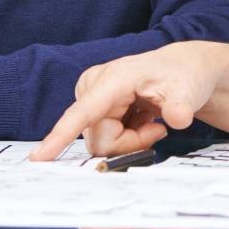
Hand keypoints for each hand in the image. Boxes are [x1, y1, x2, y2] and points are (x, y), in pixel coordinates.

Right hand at [32, 40, 228, 159]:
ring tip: (151, 120)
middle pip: (99, 141)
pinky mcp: (94, 110)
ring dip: (131, 140)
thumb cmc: (184, 75)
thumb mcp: (189, 88)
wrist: (185, 70)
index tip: (39, 158)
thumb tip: (178, 119)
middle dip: (130, 143)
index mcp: (112, 80)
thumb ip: (182, 105)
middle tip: (157, 128)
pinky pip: (105, 140)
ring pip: (102, 143)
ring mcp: (92, 99)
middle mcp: (93, 88)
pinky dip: (128, 137)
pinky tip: (142, 119)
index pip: (82, 113)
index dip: (60, 137)